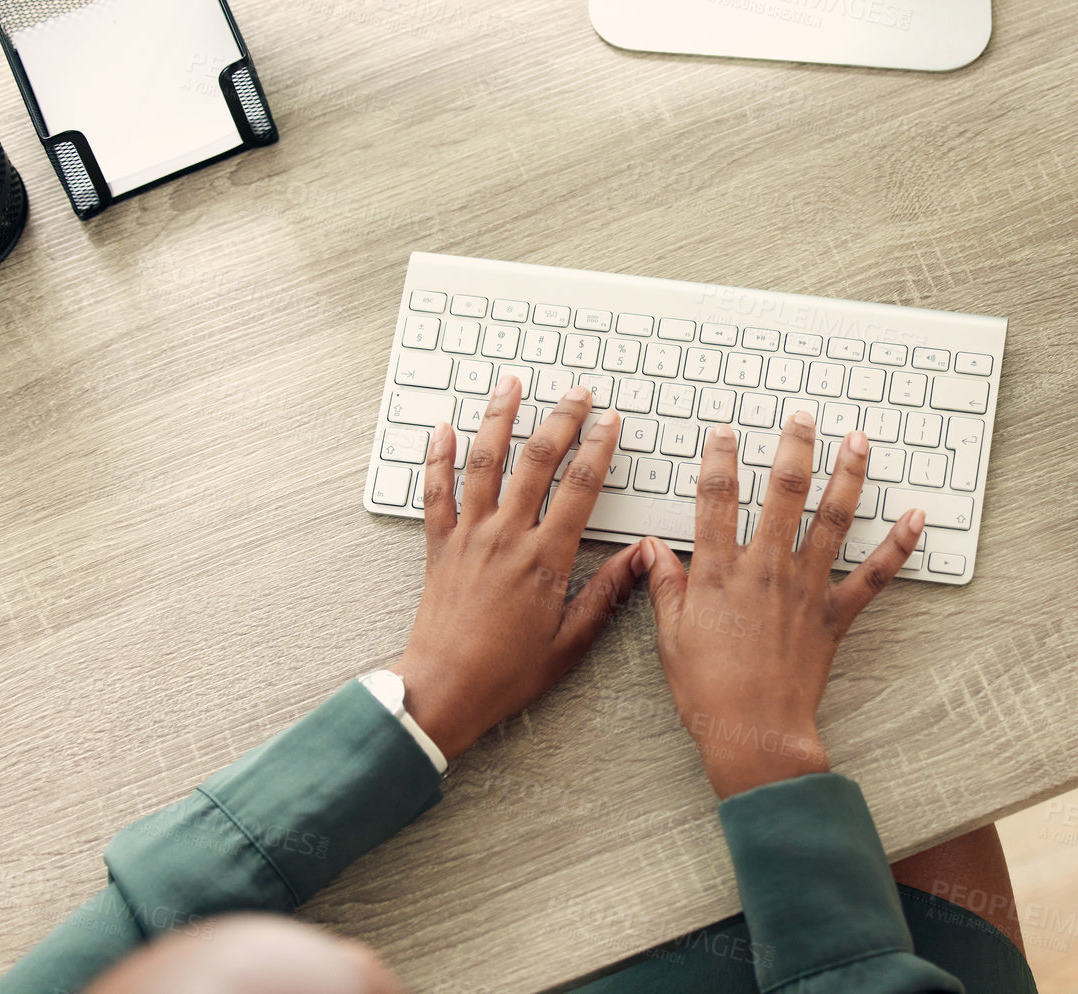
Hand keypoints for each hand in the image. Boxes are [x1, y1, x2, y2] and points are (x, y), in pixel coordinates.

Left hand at [388, 377, 644, 760]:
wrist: (444, 690)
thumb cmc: (507, 673)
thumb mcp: (571, 641)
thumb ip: (606, 593)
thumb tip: (642, 556)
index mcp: (544, 559)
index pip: (579, 488)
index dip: (598, 449)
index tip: (610, 422)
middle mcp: (505, 537)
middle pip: (536, 462)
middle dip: (560, 421)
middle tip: (576, 393)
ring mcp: (469, 537)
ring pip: (484, 463)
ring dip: (499, 419)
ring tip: (511, 386)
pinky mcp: (439, 547)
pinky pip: (435, 492)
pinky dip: (438, 458)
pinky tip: (443, 430)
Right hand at [642, 412, 924, 797]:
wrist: (755, 734)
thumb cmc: (708, 692)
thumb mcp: (671, 636)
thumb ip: (664, 585)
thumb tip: (650, 548)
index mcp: (718, 573)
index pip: (716, 499)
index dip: (718, 460)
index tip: (723, 433)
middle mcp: (765, 569)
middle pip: (782, 492)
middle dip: (794, 448)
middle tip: (802, 419)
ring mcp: (804, 588)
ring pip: (831, 519)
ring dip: (848, 475)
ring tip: (858, 441)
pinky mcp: (834, 614)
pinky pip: (874, 576)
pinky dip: (898, 546)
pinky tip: (916, 518)